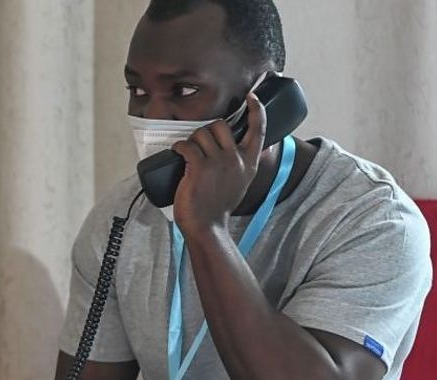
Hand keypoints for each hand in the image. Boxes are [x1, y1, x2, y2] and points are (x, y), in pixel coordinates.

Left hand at [170, 93, 267, 233]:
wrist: (207, 226)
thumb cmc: (218, 206)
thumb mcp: (241, 183)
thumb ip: (244, 165)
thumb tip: (245, 151)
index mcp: (249, 163)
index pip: (259, 129)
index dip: (257, 110)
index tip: (252, 97)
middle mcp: (236, 159)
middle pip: (221, 125)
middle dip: (207, 130)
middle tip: (199, 145)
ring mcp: (218, 162)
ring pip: (202, 133)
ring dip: (191, 140)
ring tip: (188, 153)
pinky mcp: (199, 167)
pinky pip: (187, 145)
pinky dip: (179, 147)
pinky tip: (177, 153)